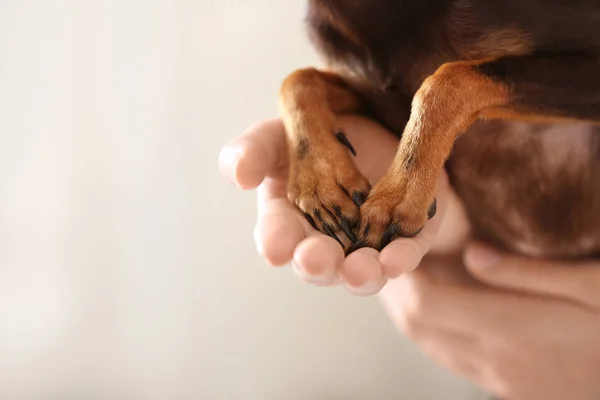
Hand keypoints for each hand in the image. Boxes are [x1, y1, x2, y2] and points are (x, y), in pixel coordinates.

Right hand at [219, 115, 466, 294]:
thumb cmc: (320, 135)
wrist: (373, 124)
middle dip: (315, 263)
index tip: (276, 248)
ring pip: (359, 269)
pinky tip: (396, 259)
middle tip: (315, 259)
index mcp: (289, 216)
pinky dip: (399, 259)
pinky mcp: (406, 236)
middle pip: (316, 261)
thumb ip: (256, 149)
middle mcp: (325, 238)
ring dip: (358, 273)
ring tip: (360, 270)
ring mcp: (366, 243)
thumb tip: (238, 172)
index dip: (276, 242)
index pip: (277, 235)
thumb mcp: (284, 133)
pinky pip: (404, 253)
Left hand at [379, 242, 599, 398]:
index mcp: (514, 329)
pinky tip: (432, 303)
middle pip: (415, 324)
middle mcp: (494, 358)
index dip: (402, 274)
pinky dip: (425, 327)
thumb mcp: (594, 287)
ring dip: (404, 307)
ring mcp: (495, 377)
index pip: (428, 303)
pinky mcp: (501, 386)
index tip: (396, 244)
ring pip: (424, 342)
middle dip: (393, 288)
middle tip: (385, 253)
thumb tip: (473, 253)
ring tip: (401, 272)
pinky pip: (444, 354)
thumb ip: (529, 272)